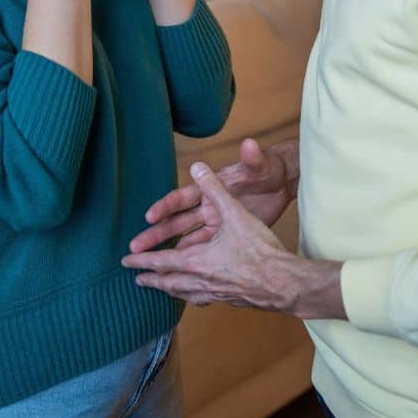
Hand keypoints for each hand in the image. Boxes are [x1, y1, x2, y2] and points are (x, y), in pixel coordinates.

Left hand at [124, 162, 342, 318]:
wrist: (283, 284)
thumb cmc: (259, 250)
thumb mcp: (235, 213)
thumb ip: (215, 188)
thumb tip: (198, 164)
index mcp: (195, 260)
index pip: (160, 260)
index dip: (141, 259)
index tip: (125, 260)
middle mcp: (199, 280)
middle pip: (167, 282)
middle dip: (150, 279)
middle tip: (136, 279)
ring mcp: (214, 293)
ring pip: (183, 292)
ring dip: (168, 289)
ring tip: (161, 288)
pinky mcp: (229, 299)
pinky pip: (201, 299)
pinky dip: (191, 296)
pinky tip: (196, 296)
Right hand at [128, 139, 293, 253]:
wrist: (282, 182)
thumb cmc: (267, 170)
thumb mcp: (260, 166)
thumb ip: (252, 158)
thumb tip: (249, 143)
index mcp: (210, 188)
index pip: (182, 197)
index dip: (165, 206)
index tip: (149, 215)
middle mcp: (208, 206)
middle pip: (176, 221)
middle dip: (156, 234)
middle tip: (135, 246)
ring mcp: (215, 222)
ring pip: (186, 239)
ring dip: (168, 250)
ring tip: (148, 265)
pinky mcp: (226, 235)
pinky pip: (203, 250)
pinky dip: (190, 260)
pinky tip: (178, 274)